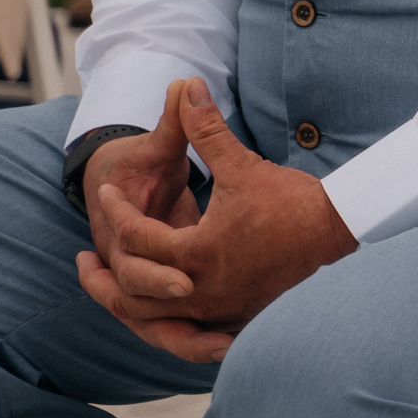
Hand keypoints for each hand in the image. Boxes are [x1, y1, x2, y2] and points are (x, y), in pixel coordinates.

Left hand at [75, 78, 356, 361]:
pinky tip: (158, 310)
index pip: (137, 238)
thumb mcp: (240, 164)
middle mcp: (200, 290)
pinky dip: (163, 324)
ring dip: (126, 307)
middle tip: (82, 264)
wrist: (336, 230)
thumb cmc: (288, 199)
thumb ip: (206, 128)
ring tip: (112, 291)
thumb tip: (186, 85)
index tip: (105, 193)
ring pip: (154, 322)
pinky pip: (185, 332)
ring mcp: (218, 310)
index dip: (117, 211)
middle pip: (130, 297)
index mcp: (193, 254)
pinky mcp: (235, 318)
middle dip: (101, 281)